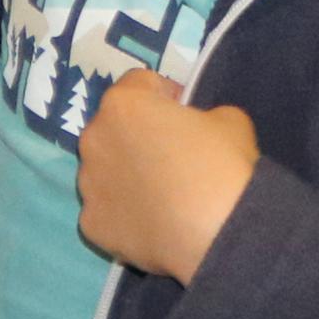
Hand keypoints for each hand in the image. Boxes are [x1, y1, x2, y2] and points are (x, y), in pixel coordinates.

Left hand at [75, 68, 258, 281]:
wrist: (222, 234)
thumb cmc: (224, 166)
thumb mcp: (230, 120)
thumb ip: (201, 116)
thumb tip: (195, 128)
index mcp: (123, 104)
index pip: (139, 84)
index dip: (165, 96)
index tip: (185, 116)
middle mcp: (94, 138)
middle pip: (115, 129)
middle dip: (139, 138)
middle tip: (174, 160)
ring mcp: (88, 184)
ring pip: (105, 172)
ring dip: (127, 177)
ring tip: (163, 198)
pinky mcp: (91, 224)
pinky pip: (107, 212)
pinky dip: (125, 216)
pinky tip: (154, 225)